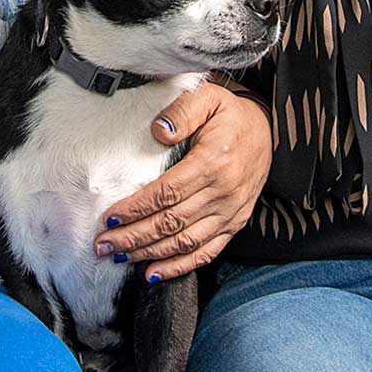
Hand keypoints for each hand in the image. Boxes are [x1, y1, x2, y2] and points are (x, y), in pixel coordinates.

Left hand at [93, 83, 271, 280]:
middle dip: (133, 236)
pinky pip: (207, 251)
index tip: (109, 217)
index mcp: (212, 162)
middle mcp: (223, 192)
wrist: (268, 130)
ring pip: (185, 241)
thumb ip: (182, 111)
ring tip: (121, 258)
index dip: (136, 208)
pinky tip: (155, 273)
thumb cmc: (230, 114)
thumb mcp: (207, 98)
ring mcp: (230, 211)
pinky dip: (180, 266)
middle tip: (103, 245)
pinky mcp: (235, 223)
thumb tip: (159, 130)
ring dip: (150, 253)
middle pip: (171, 222)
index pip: (166, 193)